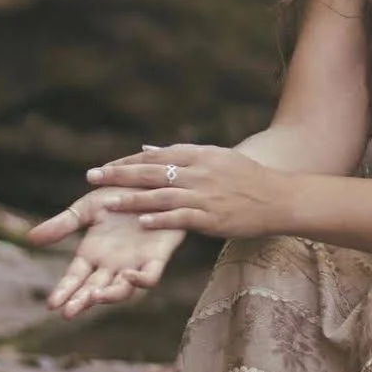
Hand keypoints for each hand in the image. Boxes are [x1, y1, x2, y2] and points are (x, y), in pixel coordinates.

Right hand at [25, 189, 186, 318]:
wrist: (152, 182)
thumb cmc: (120, 194)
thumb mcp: (87, 207)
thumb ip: (62, 224)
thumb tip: (29, 239)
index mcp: (93, 254)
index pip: (74, 279)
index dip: (64, 291)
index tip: (51, 304)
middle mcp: (112, 264)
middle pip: (94, 289)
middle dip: (81, 301)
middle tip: (68, 312)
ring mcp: (134, 262)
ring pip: (121, 289)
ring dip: (108, 296)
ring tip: (94, 297)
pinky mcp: (157, 256)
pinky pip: (150, 276)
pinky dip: (141, 280)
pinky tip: (127, 275)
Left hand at [85, 143, 293, 241]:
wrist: (279, 198)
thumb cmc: (247, 178)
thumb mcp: (216, 158)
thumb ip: (180, 156)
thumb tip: (147, 149)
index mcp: (200, 155)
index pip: (156, 156)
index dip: (127, 161)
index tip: (103, 167)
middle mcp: (200, 172)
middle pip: (152, 172)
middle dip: (120, 174)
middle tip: (92, 177)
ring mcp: (206, 195)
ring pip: (162, 195)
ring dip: (133, 198)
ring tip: (108, 203)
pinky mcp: (213, 217)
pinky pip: (182, 217)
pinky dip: (161, 219)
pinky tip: (141, 222)